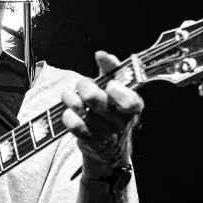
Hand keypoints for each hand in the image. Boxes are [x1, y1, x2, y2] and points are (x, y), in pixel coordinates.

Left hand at [61, 50, 144, 172]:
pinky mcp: (91, 142)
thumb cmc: (112, 110)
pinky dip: (68, 115)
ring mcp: (106, 134)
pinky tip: (69, 112)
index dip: (118, 92)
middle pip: (98, 101)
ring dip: (72, 99)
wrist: (109, 148)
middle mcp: (121, 122)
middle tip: (83, 85)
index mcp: (133, 106)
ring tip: (70, 96)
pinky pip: (75, 126)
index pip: (131, 102)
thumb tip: (101, 55)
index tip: (110, 84)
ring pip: (82, 111)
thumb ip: (111, 70)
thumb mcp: (116, 89)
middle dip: (85, 87)